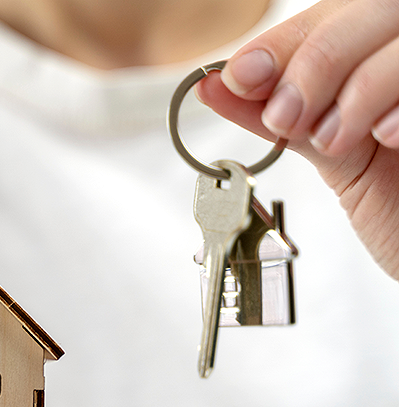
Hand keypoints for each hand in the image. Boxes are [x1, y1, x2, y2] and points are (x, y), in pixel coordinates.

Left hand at [195, 0, 398, 279]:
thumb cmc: (391, 200)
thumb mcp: (327, 153)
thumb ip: (275, 115)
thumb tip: (213, 85)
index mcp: (371, 56)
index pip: (321, 20)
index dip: (277, 45)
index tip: (242, 79)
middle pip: (362, 12)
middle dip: (313, 65)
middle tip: (287, 118)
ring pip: (397, 35)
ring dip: (355, 88)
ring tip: (333, 140)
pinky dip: (397, 105)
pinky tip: (385, 137)